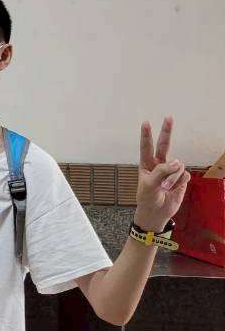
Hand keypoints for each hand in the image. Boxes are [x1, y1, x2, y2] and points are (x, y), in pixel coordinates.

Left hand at [133, 117, 190, 231]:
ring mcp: (171, 171)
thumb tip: (178, 162)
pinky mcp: (181, 178)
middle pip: (164, 145)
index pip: (146, 147)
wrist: (157, 213)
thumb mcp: (149, 185)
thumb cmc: (147, 198)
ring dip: (172, 177)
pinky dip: (179, 182)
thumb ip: (161, 171)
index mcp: (146, 164)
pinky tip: (174, 188)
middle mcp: (159, 164)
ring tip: (165, 187)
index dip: (146, 135)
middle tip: (168, 117)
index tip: (146, 123)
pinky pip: (184, 175)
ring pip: (177, 166)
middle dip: (166, 131)